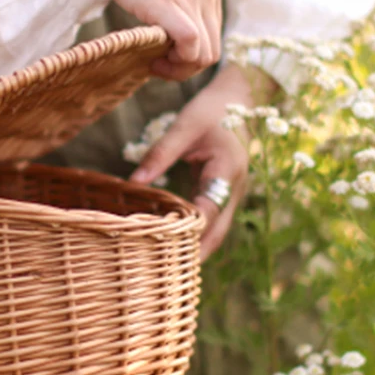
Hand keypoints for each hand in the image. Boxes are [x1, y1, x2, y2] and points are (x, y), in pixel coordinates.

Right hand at [110, 0, 222, 81]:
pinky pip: (189, 42)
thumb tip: (175, 28)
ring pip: (203, 53)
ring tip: (155, 63)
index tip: (167, 55)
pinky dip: (176, 61)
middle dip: (187, 67)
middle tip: (159, 64)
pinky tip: (153, 60)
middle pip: (212, 50)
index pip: (214, 36)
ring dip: (180, 68)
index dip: (193, 55)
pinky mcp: (168, 3)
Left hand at [130, 64, 278, 260]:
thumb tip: (134, 182)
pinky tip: (176, 247)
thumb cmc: (210, 109)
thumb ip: (160, 153)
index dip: (188, 234)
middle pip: (216, 231)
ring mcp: (233, 192)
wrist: (240, 97)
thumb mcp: (184, 126)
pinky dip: (198, 236)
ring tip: (169, 271)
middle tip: (166, 277)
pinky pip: (213, 220)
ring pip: (217, 230)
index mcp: (227, 171)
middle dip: (194, 254)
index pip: (207, 212)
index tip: (165, 253)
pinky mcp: (226, 192)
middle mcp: (235, 187)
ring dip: (197, 249)